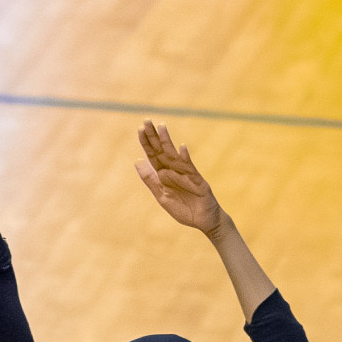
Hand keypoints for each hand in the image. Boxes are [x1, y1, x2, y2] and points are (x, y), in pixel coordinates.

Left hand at [133, 121, 225, 235]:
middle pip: (161, 151)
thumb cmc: (184, 209)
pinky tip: (182, 148)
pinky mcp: (197, 180)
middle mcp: (174, 171)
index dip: (146, 143)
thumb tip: (137, 161)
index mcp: (164, 175)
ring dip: (167, 142)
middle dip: (154, 137)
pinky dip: (186, 158)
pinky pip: (190, 168)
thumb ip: (150, 180)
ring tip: (161, 127)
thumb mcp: (162, 196)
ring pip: (174, 155)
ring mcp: (186, 174)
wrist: (204, 221)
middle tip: (147, 120)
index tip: (140, 129)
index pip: (153, 156)